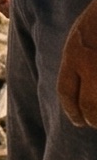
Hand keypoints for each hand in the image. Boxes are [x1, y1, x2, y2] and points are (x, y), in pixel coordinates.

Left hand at [62, 0, 96, 127]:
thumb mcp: (80, 36)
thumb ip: (77, 60)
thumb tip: (78, 89)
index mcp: (74, 55)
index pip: (66, 92)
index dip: (71, 110)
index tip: (78, 121)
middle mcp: (91, 66)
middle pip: (88, 106)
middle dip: (90, 118)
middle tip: (93, 123)